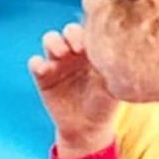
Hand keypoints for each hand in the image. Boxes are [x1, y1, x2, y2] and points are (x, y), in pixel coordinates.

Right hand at [28, 22, 116, 158]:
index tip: (94, 44)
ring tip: (61, 54)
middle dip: (71, 34)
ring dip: (53, 42)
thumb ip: (113, 70)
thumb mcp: (112, 87)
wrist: (87, 128)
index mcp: (92, 51)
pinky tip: (44, 70)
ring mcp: (57, 62)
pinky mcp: (43, 76)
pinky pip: (35, 62)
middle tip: (77, 49)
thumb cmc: (104, 105)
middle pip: (69, 30)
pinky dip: (37, 63)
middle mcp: (74, 52)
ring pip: (50, 39)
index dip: (90, 32)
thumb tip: (123, 55)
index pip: (89, 31)